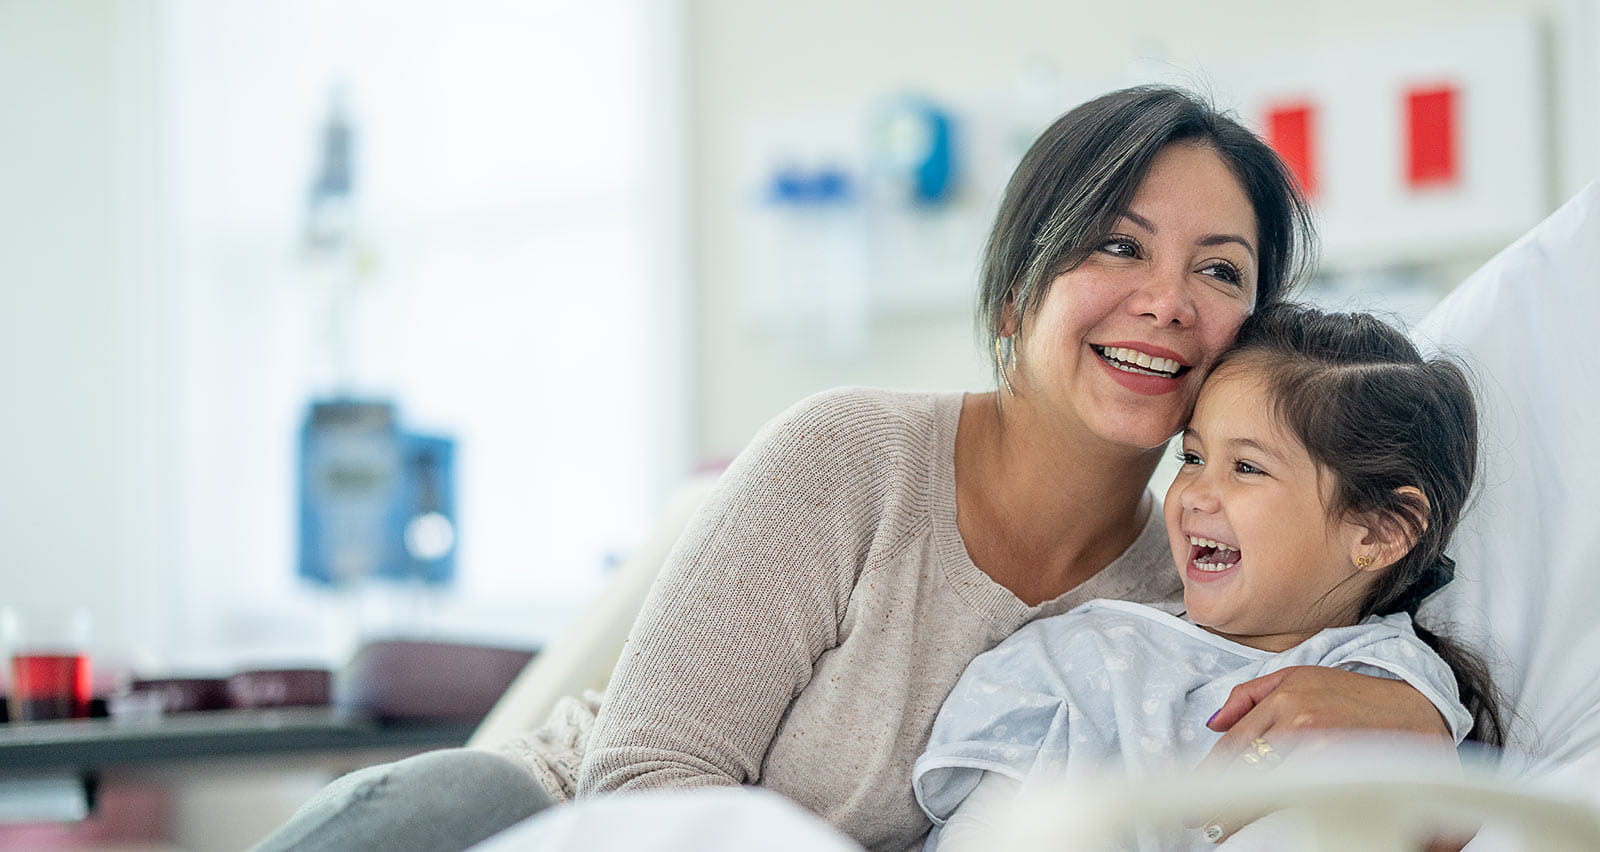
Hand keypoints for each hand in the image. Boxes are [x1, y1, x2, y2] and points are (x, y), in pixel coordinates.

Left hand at [1189, 666, 1457, 844]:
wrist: (1418, 709)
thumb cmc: (1353, 695)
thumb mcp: (1297, 676)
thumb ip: (1249, 694)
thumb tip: (1213, 723)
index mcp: (1285, 699)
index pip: (1236, 744)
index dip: (1211, 774)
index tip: (1193, 796)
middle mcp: (1301, 723)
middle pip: (1249, 770)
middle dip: (1220, 799)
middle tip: (1201, 821)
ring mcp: (1326, 750)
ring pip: (1271, 788)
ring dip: (1243, 813)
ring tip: (1221, 829)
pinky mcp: (1347, 773)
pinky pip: (1305, 798)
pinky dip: (1281, 813)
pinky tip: (1266, 825)